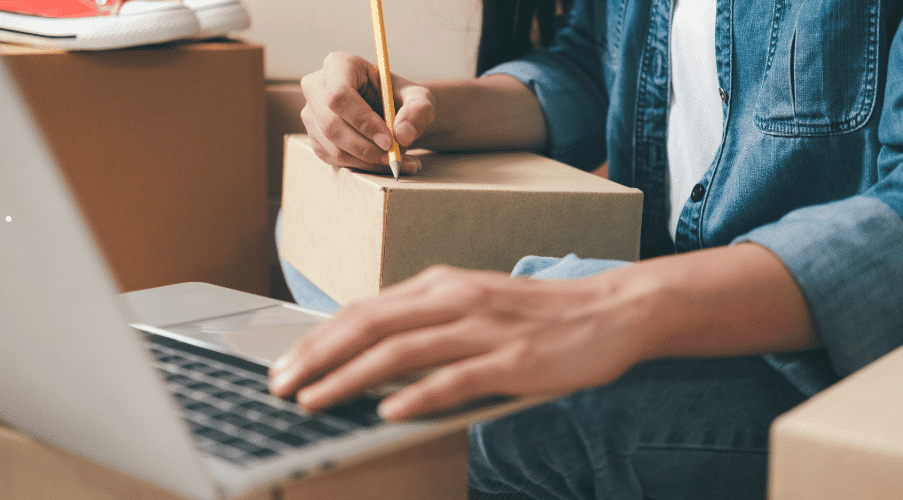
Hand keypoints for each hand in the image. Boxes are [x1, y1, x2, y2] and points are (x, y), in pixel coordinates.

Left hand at [268, 265, 640, 420]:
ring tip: (314, 401)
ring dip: (350, 378)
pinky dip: (417, 397)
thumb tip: (376, 360)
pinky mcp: (513, 361)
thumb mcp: (476, 305)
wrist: (612, 310)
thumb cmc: (541, 314)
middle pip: (371, 325)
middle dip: (318, 356)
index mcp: (443, 285)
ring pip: (402, 351)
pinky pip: (456, 379)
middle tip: (279, 385)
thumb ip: (429, 325)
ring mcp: (485, 329)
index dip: (319, 337)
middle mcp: (457, 300)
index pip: (366, 309)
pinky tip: (387, 413)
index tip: (286, 362)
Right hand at [300, 51, 434, 174]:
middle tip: (395, 156)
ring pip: (334, 147)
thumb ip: (418, 111)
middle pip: (332, 124)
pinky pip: (336, 159)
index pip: (339, 94)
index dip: (362, 120)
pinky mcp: (316, 138)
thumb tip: (402, 134)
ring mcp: (312, 114)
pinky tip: (384, 161)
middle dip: (366, 147)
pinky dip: (363, 166)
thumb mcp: (419, 99)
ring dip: (369, 160)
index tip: (388, 140)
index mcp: (339, 65)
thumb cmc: (402, 99)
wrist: (393, 113)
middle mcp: (317, 87)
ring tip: (399, 159)